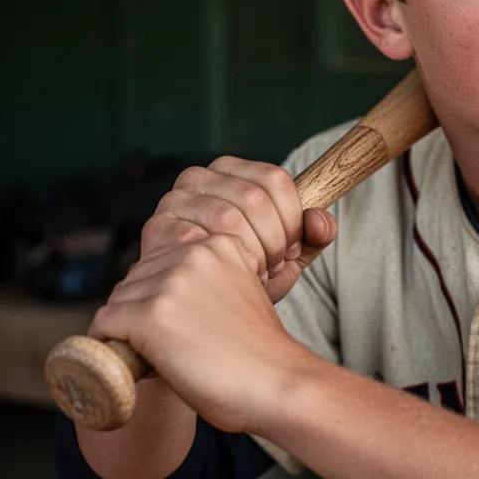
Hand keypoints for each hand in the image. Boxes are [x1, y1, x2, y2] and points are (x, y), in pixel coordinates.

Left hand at [90, 234, 311, 432]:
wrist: (275, 384)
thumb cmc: (257, 350)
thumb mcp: (239, 290)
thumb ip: (206, 278)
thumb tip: (152, 290)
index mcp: (219, 243)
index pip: (160, 261)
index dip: (162, 295)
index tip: (183, 322)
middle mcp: (193, 254)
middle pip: (135, 279)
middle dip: (142, 310)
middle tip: (173, 343)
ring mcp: (171, 283)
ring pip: (117, 301)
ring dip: (128, 330)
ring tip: (164, 354)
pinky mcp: (151, 316)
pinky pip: (104, 325)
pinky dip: (112, 346)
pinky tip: (142, 361)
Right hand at [140, 156, 336, 302]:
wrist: (202, 309)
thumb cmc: (246, 274)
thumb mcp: (288, 254)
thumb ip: (313, 236)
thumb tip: (320, 221)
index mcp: (231, 169)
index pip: (275, 179)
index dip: (292, 218)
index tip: (292, 250)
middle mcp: (198, 177)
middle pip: (255, 197)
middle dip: (274, 240)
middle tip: (274, 267)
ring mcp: (173, 200)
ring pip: (230, 217)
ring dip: (250, 253)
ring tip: (253, 275)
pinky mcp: (157, 229)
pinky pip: (201, 240)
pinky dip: (223, 263)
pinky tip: (226, 279)